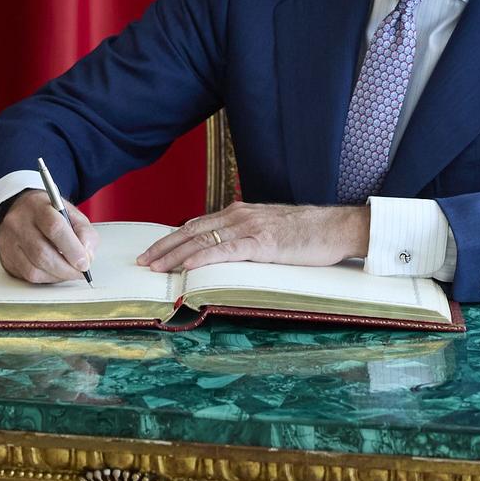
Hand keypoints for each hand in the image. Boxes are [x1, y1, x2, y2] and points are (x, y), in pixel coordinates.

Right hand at [0, 189, 99, 284]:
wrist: (19, 210)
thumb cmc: (47, 213)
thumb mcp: (70, 213)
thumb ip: (84, 232)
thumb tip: (87, 256)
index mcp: (38, 206)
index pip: (55, 228)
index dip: (72, 249)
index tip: (84, 262)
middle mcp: (19, 223)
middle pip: (42, 252)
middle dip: (66, 268)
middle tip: (80, 272)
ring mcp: (9, 242)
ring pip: (34, 269)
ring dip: (57, 276)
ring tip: (70, 272)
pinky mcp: (7, 258)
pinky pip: (28, 276)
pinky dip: (47, 278)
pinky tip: (55, 273)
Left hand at [138, 202, 369, 272]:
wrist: (337, 227)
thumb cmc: (309, 233)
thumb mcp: (271, 231)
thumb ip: (248, 238)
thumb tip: (227, 253)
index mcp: (241, 213)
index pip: (197, 224)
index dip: (172, 238)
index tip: (154, 252)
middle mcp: (240, 215)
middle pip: (192, 230)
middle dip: (164, 247)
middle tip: (143, 262)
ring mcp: (250, 227)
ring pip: (203, 239)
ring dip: (176, 254)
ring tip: (156, 268)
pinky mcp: (262, 243)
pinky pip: (225, 250)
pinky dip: (203, 257)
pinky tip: (188, 266)